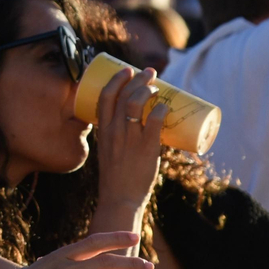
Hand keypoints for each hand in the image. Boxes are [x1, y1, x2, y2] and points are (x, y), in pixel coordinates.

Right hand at [0, 231, 151, 268]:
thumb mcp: (40, 268)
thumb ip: (58, 264)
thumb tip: (67, 260)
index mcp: (61, 256)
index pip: (94, 242)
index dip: (117, 239)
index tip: (134, 238)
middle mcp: (67, 268)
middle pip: (107, 261)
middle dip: (132, 263)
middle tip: (150, 267)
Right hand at [95, 66, 166, 209]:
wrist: (119, 198)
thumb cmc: (116, 176)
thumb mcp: (109, 150)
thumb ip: (120, 136)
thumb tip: (143, 123)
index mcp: (103, 130)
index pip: (105, 97)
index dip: (116, 80)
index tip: (126, 70)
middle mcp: (114, 131)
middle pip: (123, 95)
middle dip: (137, 78)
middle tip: (149, 73)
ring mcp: (130, 139)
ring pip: (136, 103)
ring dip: (147, 89)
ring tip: (157, 87)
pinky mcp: (146, 148)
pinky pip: (154, 122)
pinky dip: (160, 109)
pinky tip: (165, 106)